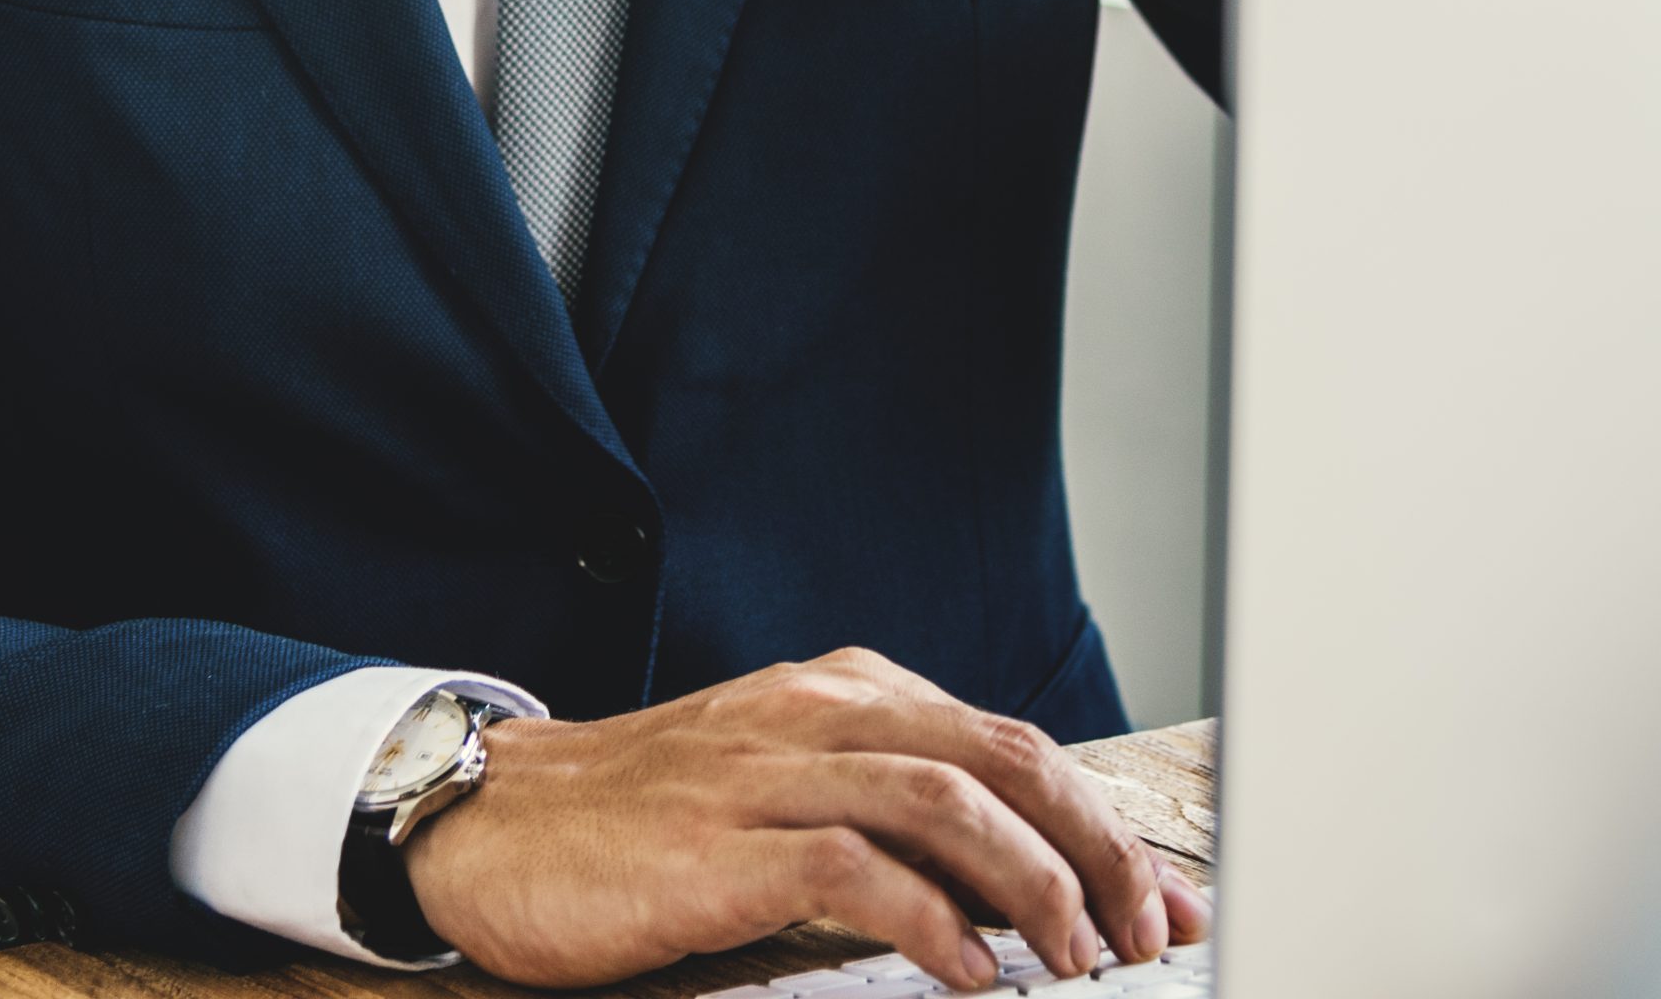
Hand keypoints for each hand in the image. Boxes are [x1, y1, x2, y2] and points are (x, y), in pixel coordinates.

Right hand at [401, 645, 1210, 989]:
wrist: (496, 818)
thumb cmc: (647, 818)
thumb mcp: (780, 780)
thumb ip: (885, 808)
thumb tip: (1009, 883)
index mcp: (847, 690)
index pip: (1007, 741)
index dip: (1100, 818)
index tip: (1164, 895)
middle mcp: (821, 711)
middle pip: (999, 757)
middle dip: (1096, 845)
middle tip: (1150, 932)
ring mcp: (770, 770)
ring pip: (944, 800)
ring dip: (1034, 885)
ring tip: (1082, 961)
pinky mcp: (721, 843)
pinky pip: (852, 869)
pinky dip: (930, 923)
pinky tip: (972, 978)